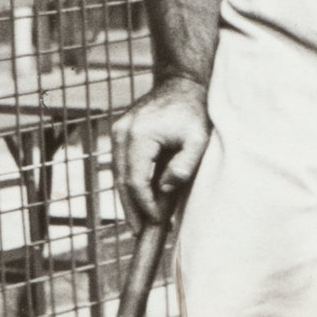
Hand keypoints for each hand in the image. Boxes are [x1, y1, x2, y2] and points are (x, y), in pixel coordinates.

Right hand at [113, 78, 210, 227]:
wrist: (181, 83)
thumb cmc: (194, 112)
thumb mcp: (198, 139)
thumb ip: (184, 165)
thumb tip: (164, 189)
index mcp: (139, 135)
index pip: (136, 180)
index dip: (145, 204)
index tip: (156, 221)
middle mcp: (122, 133)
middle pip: (121, 180)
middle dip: (131, 208)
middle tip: (140, 232)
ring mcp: (118, 131)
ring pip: (117, 174)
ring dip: (127, 198)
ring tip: (139, 221)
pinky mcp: (120, 132)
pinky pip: (120, 164)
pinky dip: (128, 182)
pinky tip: (139, 198)